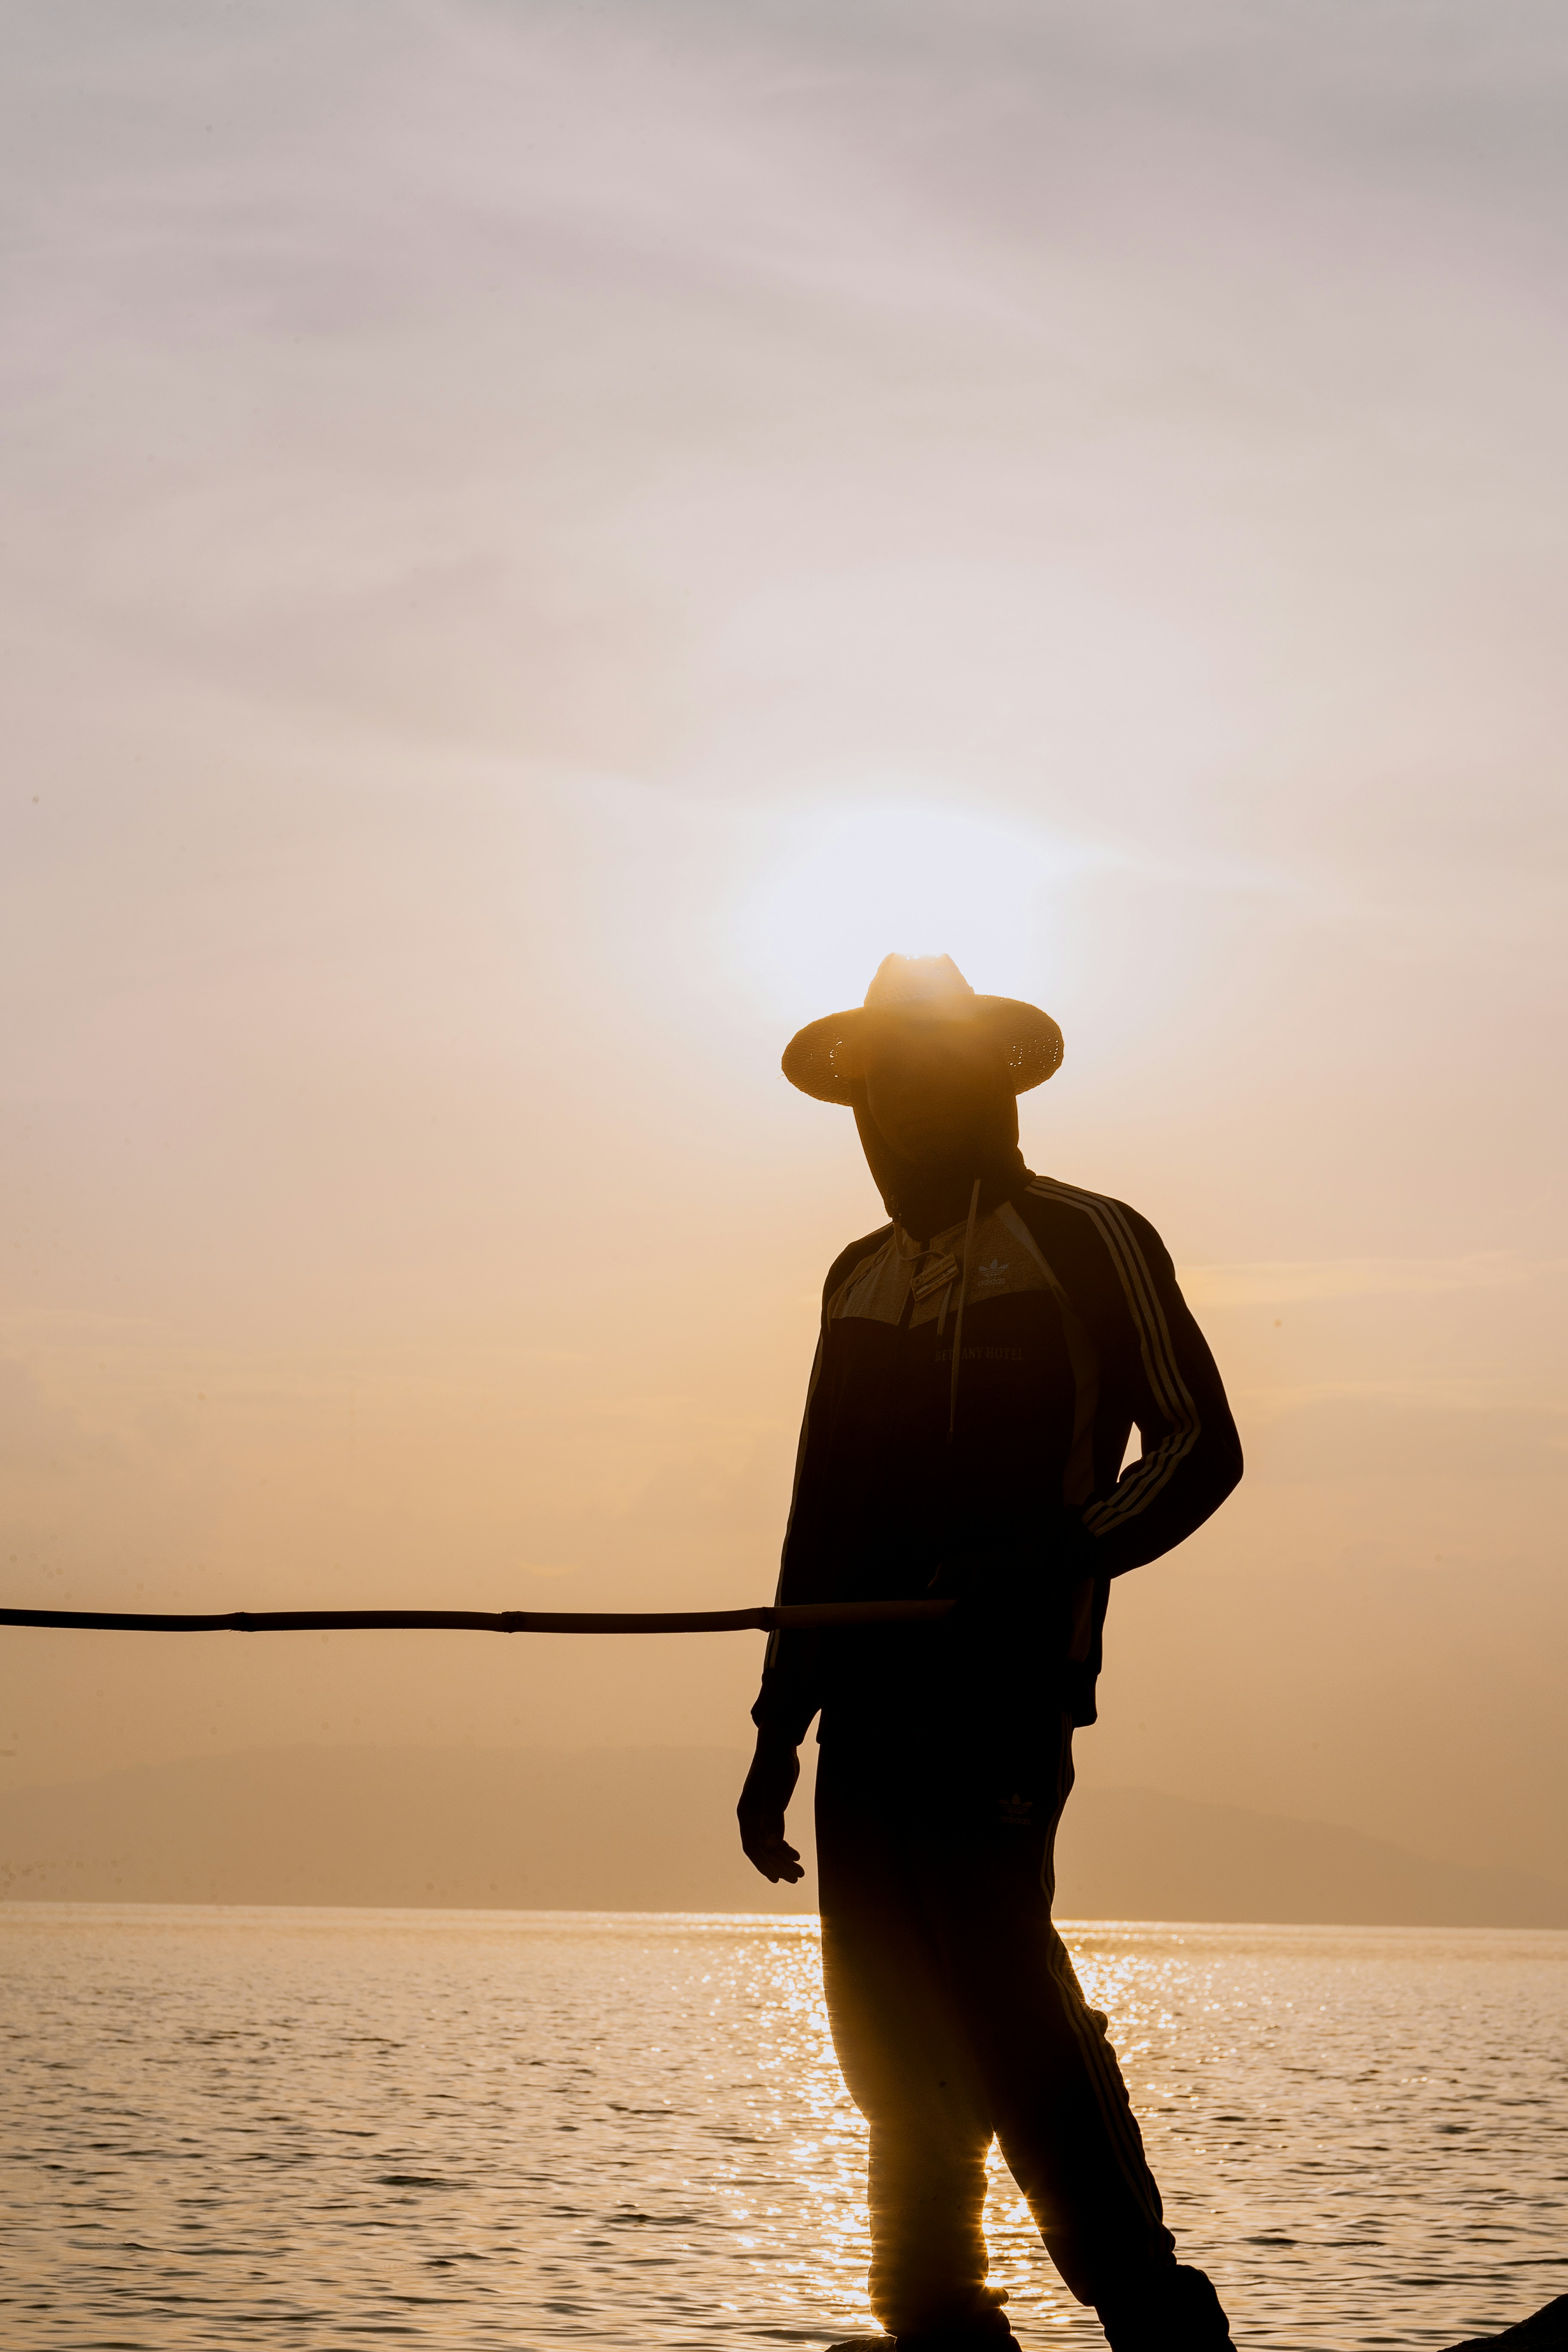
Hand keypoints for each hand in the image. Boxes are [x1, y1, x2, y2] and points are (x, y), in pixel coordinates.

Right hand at [737, 1730, 803, 1882]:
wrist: (779, 1745)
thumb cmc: (775, 1766)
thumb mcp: (775, 1792)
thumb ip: (773, 1818)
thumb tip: (770, 1846)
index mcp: (747, 1814)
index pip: (752, 1847)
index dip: (764, 1865)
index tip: (777, 1879)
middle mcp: (751, 1816)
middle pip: (762, 1849)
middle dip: (778, 1865)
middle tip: (797, 1878)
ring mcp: (760, 1814)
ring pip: (769, 1844)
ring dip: (782, 1858)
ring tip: (800, 1871)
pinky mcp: (771, 1810)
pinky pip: (774, 1834)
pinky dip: (784, 1846)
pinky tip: (795, 1854)